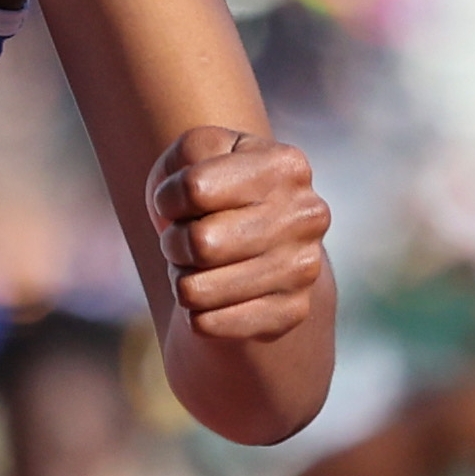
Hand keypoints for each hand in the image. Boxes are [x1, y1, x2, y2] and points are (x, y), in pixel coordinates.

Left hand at [147, 127, 330, 344]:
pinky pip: (207, 325)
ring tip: (199, 267)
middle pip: (199, 243)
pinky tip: (213, 296)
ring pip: (196, 290)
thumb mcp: (199, 151)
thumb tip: (195, 198)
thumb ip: (192, 152)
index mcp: (286, 166)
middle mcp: (306, 216)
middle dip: (174, 242)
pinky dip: (195, 313)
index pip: (193, 190)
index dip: (168, 198)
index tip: (176, 201)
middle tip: (182, 240)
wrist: (252, 240)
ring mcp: (304, 268)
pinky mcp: (291, 312)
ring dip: (182, 279)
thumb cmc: (214, 188)